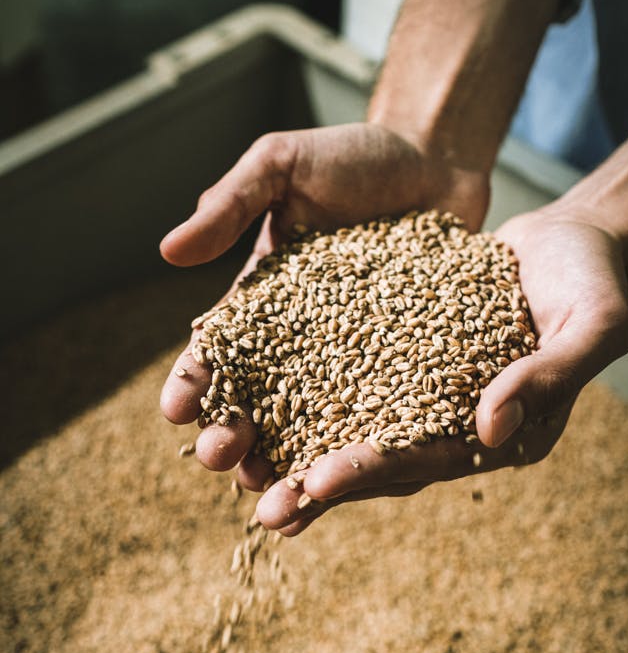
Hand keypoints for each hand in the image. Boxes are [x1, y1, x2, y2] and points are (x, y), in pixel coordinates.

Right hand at [159, 121, 488, 492]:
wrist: (435, 160)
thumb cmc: (353, 157)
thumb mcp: (282, 166)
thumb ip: (231, 205)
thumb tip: (168, 251)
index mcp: (260, 302)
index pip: (216, 352)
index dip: (194, 382)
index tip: (176, 410)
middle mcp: (299, 343)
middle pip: (257, 404)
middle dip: (232, 436)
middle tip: (221, 460)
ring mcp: (350, 361)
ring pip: (310, 426)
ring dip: (288, 463)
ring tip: (275, 495)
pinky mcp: (401, 370)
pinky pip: (379, 416)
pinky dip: (360, 451)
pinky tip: (351, 484)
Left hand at [252, 205, 627, 535]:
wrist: (568, 240)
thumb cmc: (591, 279)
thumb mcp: (592, 323)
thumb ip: (548, 376)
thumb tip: (490, 431)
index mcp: (504, 435)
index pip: (430, 461)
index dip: (374, 471)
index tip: (317, 482)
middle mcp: (457, 427)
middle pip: (383, 464)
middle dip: (322, 487)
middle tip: (264, 511)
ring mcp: (426, 396)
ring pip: (355, 430)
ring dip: (300, 452)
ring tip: (242, 472)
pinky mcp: (401, 362)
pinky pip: (348, 382)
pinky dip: (305, 394)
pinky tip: (257, 399)